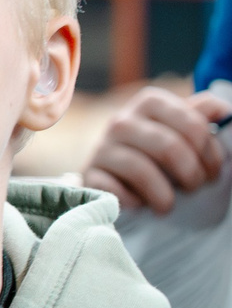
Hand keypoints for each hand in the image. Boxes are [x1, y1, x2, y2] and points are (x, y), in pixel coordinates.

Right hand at [84, 84, 231, 211]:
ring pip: (141, 170)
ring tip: (169, 204)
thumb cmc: (157, 151)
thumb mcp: (180, 129)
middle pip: (169, 148)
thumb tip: (223, 110)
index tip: (212, 171)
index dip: (210, 154)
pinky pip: (114, 190)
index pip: (193, 125)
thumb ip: (200, 116)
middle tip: (194, 188)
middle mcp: (122, 120)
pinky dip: (132, 202)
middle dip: (191, 175)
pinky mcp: (89, 174)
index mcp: (150, 102)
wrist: (113, 172)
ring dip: (164, 196)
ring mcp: (101, 147)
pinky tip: (140, 204)